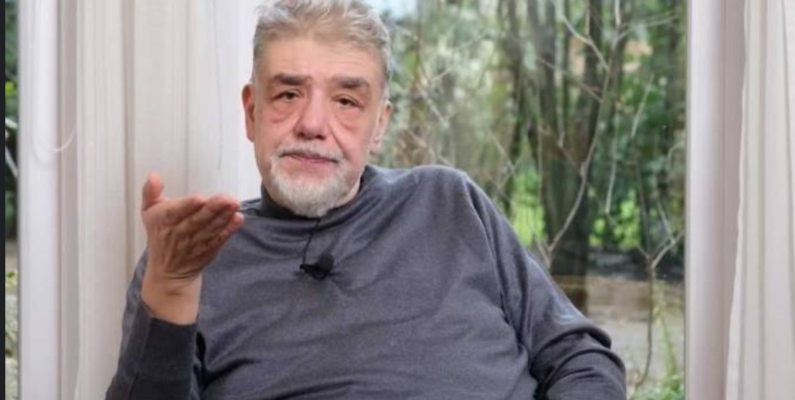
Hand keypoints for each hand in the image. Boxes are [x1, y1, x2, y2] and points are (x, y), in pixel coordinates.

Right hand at [140, 173, 243, 323]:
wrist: (168, 271)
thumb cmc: (160, 233)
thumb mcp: (149, 211)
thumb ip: (151, 192)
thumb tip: (153, 176)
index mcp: (163, 221)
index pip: (175, 213)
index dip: (187, 206)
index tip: (200, 199)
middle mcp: (179, 233)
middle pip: (197, 221)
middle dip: (213, 209)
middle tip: (227, 198)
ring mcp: (195, 244)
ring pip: (210, 230)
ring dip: (224, 217)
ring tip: (235, 205)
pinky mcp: (208, 250)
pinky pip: (219, 240)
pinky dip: (229, 230)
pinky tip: (237, 219)